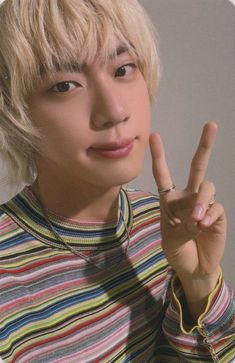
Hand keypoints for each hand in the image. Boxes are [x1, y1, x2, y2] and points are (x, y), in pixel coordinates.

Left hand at [149, 122, 225, 291]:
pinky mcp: (217, 215)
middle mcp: (188, 197)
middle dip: (204, 146)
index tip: (155, 136)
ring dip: (201, 202)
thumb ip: (181, 226)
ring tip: (196, 221)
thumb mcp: (170, 239)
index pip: (164, 174)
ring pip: (207, 187)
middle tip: (211, 125)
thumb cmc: (177, 251)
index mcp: (170, 199)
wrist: (193, 268)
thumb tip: (199, 216)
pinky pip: (216, 207)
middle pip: (197, 166)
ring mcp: (204, 204)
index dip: (159, 156)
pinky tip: (203, 226)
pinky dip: (209, 216)